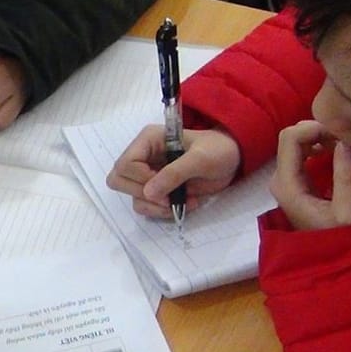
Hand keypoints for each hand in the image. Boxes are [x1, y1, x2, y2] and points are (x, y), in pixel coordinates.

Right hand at [105, 126, 242, 219]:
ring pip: (133, 198)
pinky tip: (183, 203)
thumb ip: (174, 173)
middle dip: (144, 195)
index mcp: (148, 140)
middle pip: (118, 181)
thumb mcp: (200, 159)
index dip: (141, 180)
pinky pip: (146, 206)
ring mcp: (148, 174)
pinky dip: (163, 210)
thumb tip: (149, 192)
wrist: (232, 160)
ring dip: (157, 206)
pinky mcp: (157, 189)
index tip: (165, 187)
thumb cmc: (218, 151)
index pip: (125, 165)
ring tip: (182, 202)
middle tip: (169, 197)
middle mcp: (143, 157)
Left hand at [271, 120, 350, 231]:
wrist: (330, 259)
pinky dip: (317, 145)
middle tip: (344, 138)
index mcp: (287, 184)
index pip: (290, 137)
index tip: (341, 135)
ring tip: (342, 144)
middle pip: (290, 137)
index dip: (315, 128)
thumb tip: (345, 142)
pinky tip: (335, 151)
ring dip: (318, 137)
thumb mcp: (348, 210)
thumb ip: (345, 175)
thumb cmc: (340, 238)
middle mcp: (279, 179)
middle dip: (317, 130)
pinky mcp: (293, 181)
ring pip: (295, 143)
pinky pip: (300, 152)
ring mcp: (284, 180)